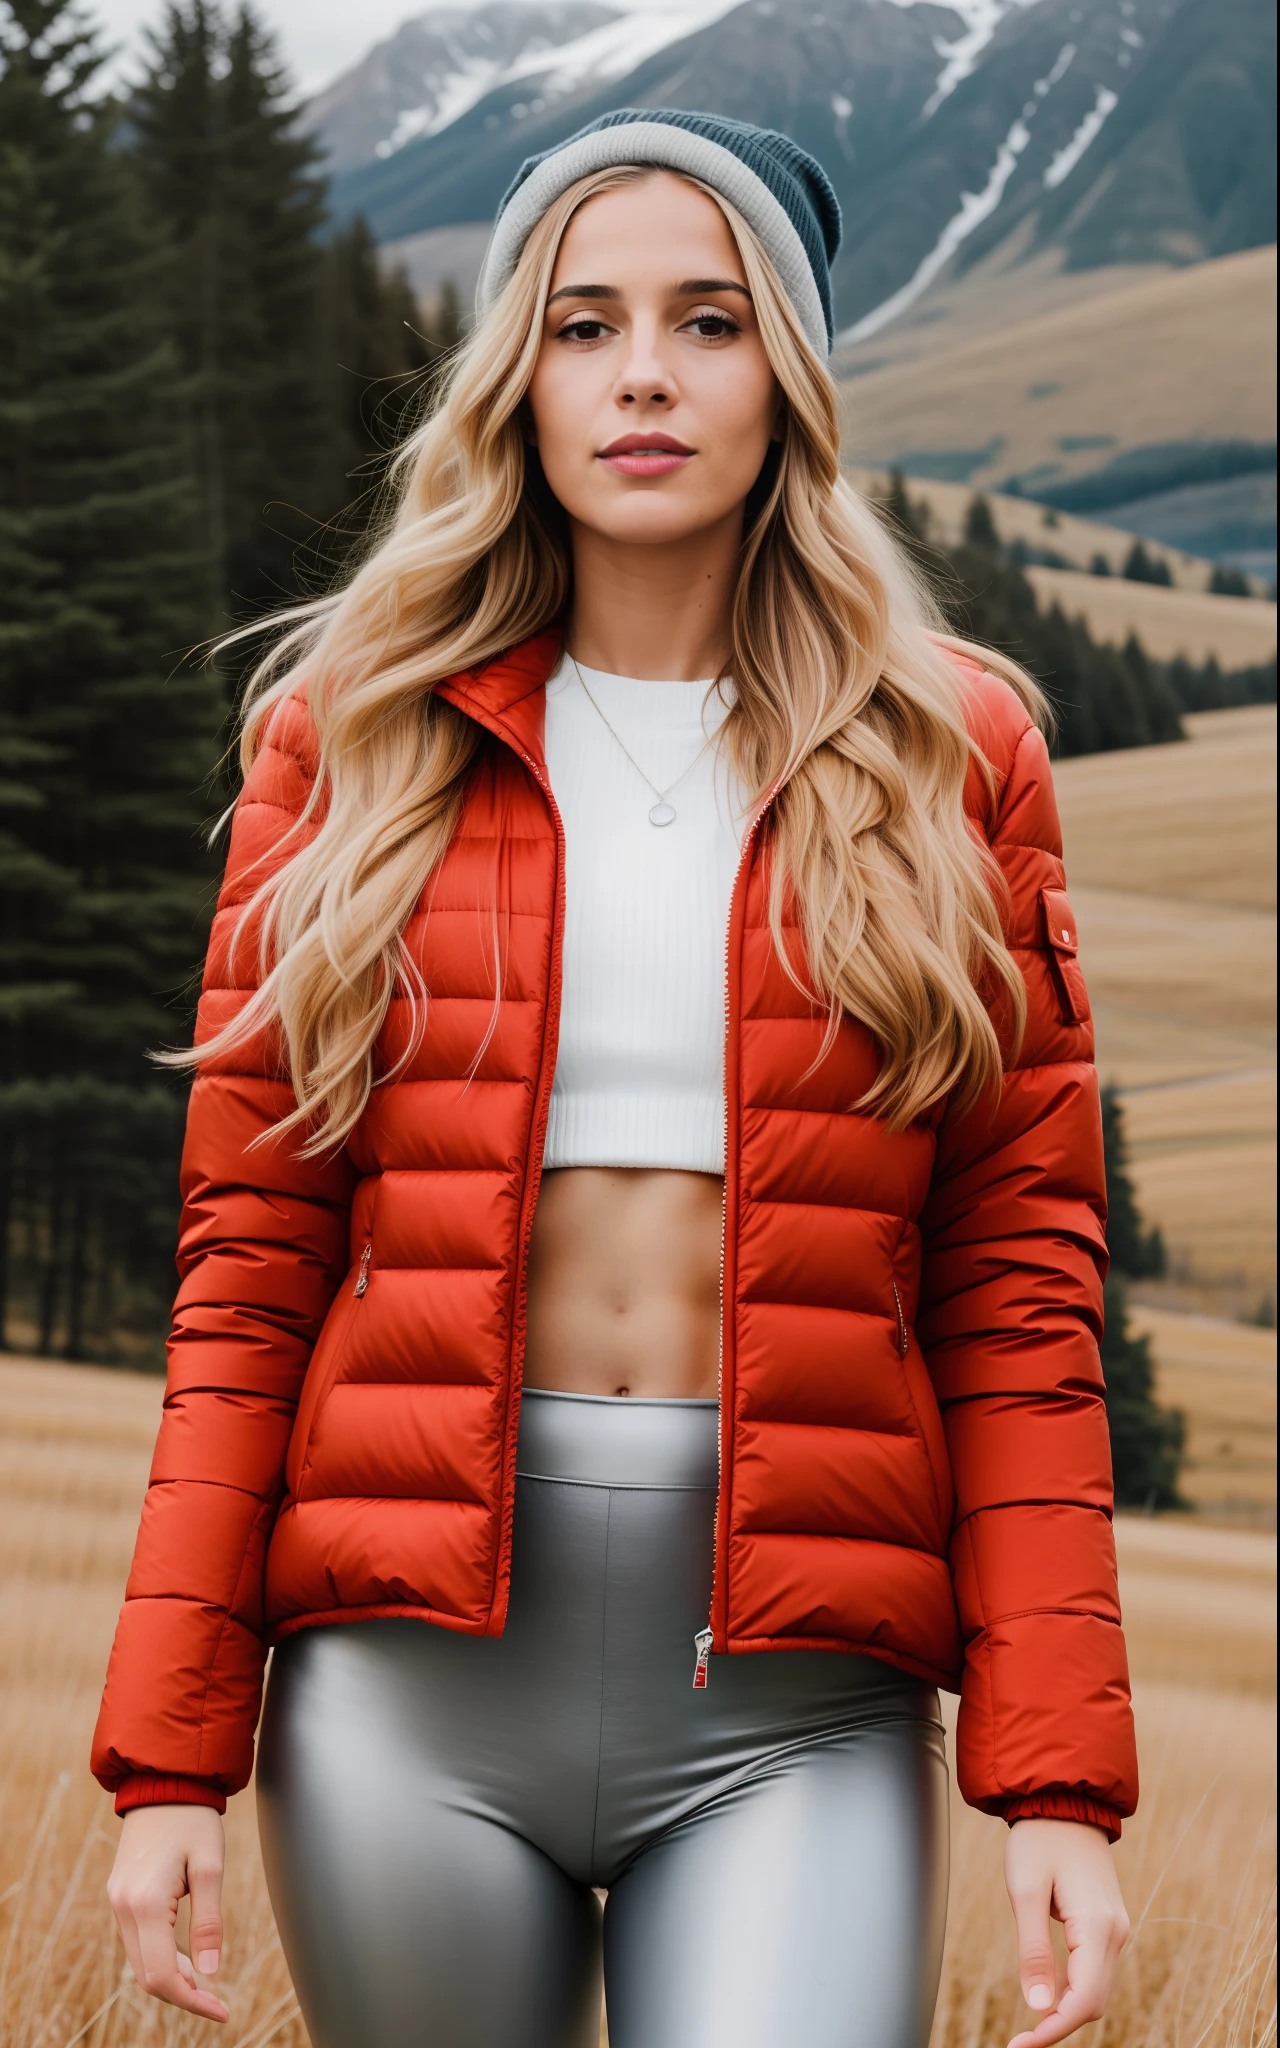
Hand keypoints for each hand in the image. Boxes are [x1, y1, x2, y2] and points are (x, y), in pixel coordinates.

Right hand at [107, 1804, 228, 2022]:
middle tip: (217, 2002)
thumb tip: (210, 1972)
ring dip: (172, 1977)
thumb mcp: (210, 1866)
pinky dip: (162, 1956)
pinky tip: (188, 1955)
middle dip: (182, 1994)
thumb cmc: (193, 1819)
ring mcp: (118, 1902)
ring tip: (206, 1980)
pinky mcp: (121, 1896)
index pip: (162, 1975)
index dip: (192, 2001)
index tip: (222, 2011)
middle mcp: (123, 1908)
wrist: (163, 1781)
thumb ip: (209, 1921)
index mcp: (145, 1903)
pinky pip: (138, 1941)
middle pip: (146, 1976)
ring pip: (141, 1961)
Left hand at [1004, 1818, 1129, 2046]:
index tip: (1021, 2046)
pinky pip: (1095, 1972)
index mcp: (1097, 1928)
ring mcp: (1115, 1928)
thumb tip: (1037, 2007)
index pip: (1082, 2001)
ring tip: (1029, 2027)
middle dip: (1059, 2027)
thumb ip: (1032, 1950)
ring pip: (1096, 1990)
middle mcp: (1115, 1933)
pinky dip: (1074, 1992)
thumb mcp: (1025, 1891)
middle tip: (1019, 2042)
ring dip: (1067, 2012)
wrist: (1064, 1800)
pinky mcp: (1107, 1924)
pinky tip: (1047, 1996)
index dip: (1052, 2031)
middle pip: (1093, 2003)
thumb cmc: (1039, 1840)